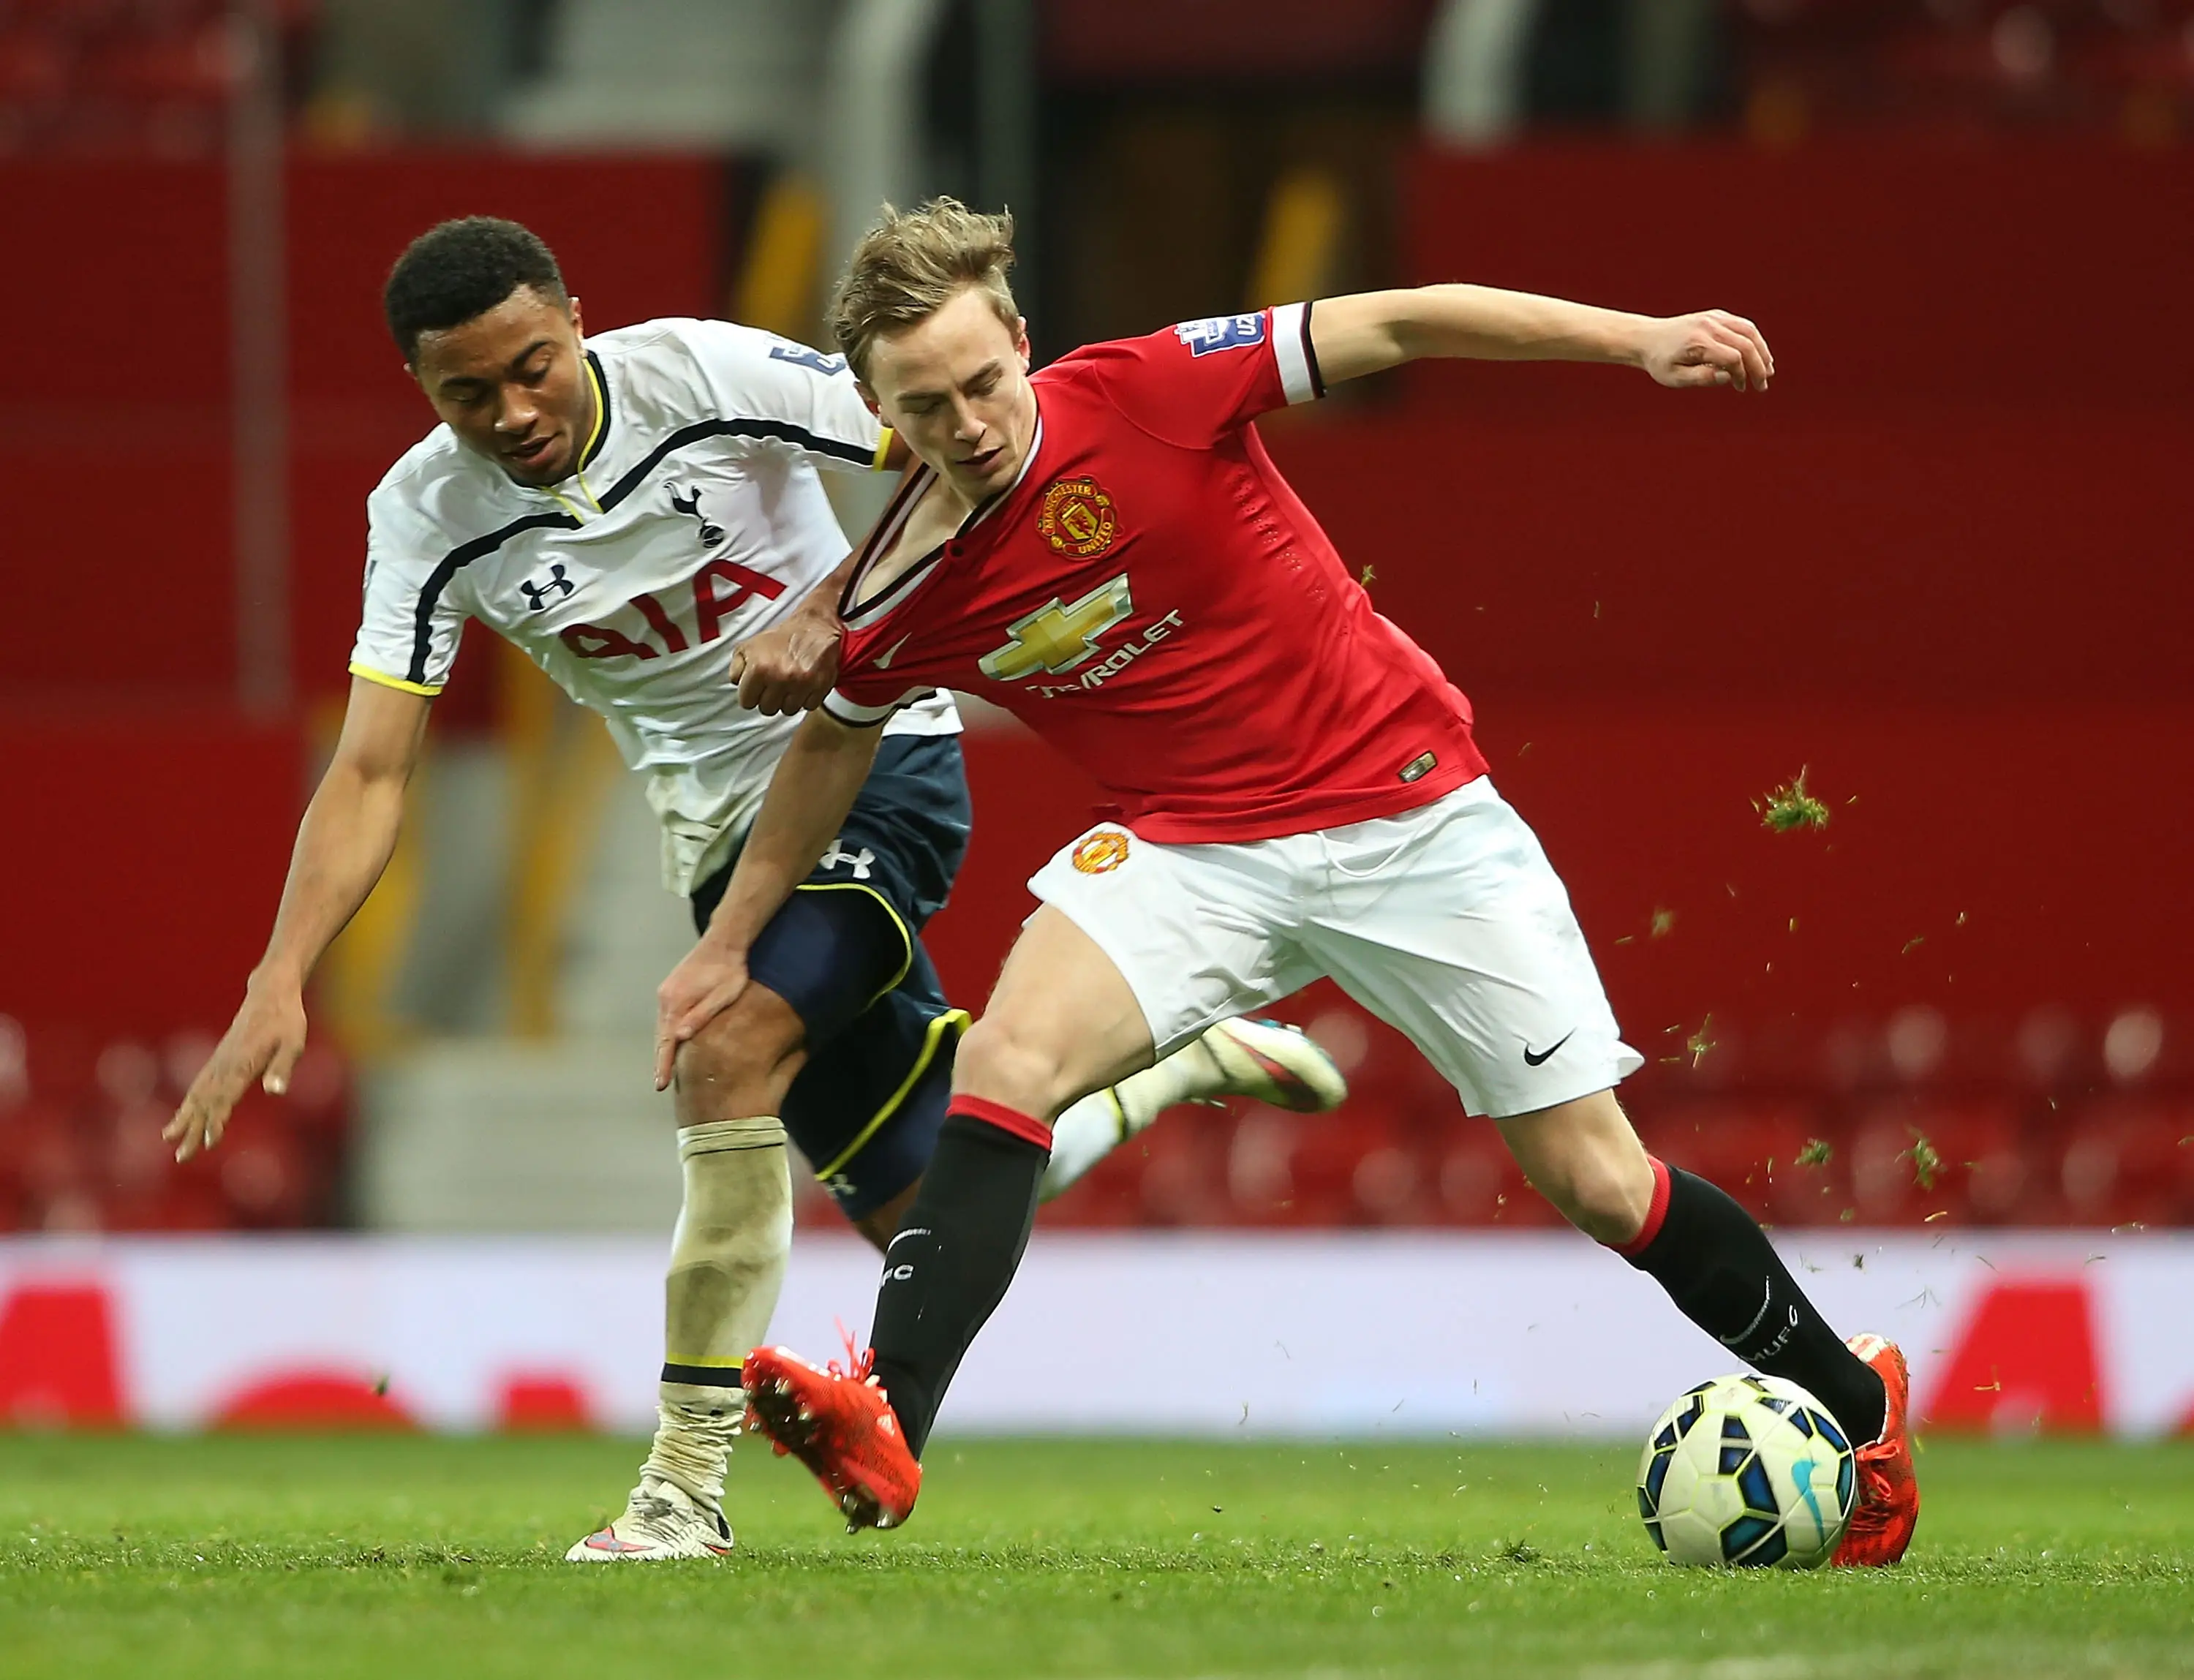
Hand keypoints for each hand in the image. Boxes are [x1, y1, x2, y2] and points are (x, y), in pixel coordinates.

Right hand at [163, 982, 305, 1161]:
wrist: (271, 992)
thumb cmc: (287, 1018)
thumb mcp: (294, 1041)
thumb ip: (283, 1067)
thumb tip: (275, 1091)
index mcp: (244, 1063)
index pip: (227, 1097)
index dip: (218, 1121)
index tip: (209, 1142)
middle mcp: (225, 1064)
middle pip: (206, 1102)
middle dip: (194, 1130)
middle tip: (181, 1157)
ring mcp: (219, 1061)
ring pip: (197, 1094)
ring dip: (184, 1118)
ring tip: (168, 1138)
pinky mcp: (219, 1058)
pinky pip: (199, 1084)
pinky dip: (188, 1101)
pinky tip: (182, 1115)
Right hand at [653, 940, 750, 1090]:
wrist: (724, 942)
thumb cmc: (730, 971)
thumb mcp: (723, 995)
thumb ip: (702, 1015)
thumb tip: (681, 1037)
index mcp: (677, 1002)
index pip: (666, 1041)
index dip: (663, 1064)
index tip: (660, 1084)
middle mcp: (666, 998)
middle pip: (660, 1036)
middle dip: (661, 1060)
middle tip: (660, 1083)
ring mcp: (666, 993)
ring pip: (662, 1027)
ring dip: (663, 1047)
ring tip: (665, 1070)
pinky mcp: (670, 989)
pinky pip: (666, 1017)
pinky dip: (667, 1033)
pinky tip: (672, 1043)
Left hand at [729, 606, 842, 715]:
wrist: (813, 627)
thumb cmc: (782, 639)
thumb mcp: (749, 646)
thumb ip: (737, 668)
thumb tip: (737, 684)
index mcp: (759, 668)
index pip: (747, 702)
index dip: (751, 695)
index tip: (757, 690)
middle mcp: (780, 678)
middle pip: (767, 709)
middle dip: (769, 699)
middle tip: (773, 686)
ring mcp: (801, 684)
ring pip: (788, 710)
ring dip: (787, 701)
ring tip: (789, 685)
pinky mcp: (819, 687)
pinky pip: (808, 706)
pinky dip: (806, 699)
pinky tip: (803, 686)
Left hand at [1639, 311, 1772, 391]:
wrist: (1648, 338)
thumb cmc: (1660, 362)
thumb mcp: (1674, 378)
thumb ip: (1702, 378)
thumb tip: (1729, 378)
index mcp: (1698, 343)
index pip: (1733, 358)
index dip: (1742, 375)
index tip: (1740, 388)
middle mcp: (1709, 326)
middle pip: (1746, 344)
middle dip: (1758, 366)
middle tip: (1762, 386)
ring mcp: (1714, 318)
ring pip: (1749, 331)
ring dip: (1762, 351)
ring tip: (1767, 370)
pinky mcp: (1716, 315)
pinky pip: (1742, 325)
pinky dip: (1754, 339)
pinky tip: (1758, 354)